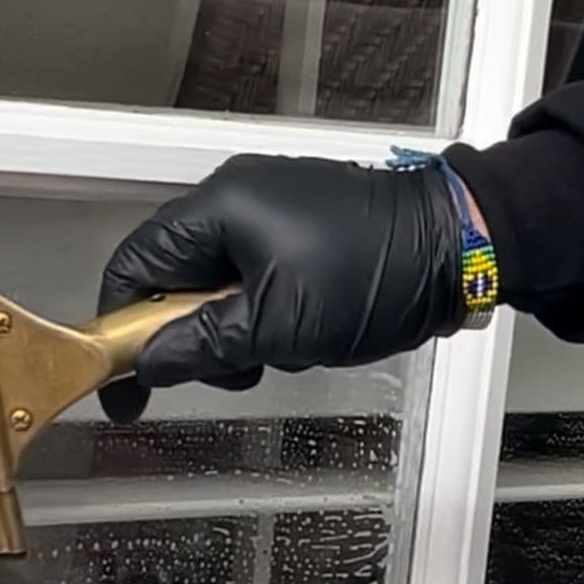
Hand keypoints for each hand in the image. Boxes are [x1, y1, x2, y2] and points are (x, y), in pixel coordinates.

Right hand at [98, 153, 465, 421]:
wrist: (462, 247)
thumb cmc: (374, 273)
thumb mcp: (277, 326)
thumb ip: (202, 346)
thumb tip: (149, 364)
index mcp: (218, 208)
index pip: (134, 265)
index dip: (121, 329)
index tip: (125, 384)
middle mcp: (235, 200)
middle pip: (174, 281)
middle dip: (197, 336)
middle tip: (234, 369)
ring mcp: (271, 212)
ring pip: (219, 289)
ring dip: (240, 333)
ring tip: (285, 349)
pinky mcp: (302, 229)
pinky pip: (258, 282)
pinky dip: (270, 317)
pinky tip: (308, 333)